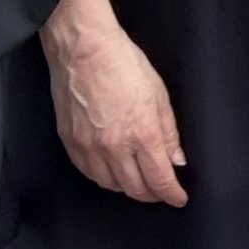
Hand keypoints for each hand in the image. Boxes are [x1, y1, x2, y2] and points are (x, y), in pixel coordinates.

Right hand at [40, 0, 186, 205]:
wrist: (83, 49)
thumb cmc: (123, 63)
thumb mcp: (159, 95)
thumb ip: (169, 132)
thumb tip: (176, 159)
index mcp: (141, 134)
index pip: (159, 179)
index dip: (171, 194)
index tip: (178, 198)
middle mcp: (113, 146)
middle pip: (135, 188)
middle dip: (152, 194)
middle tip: (161, 191)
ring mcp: (88, 146)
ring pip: (110, 184)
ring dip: (127, 187)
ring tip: (139, 180)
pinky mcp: (70, 141)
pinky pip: (88, 172)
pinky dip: (103, 177)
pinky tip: (112, 171)